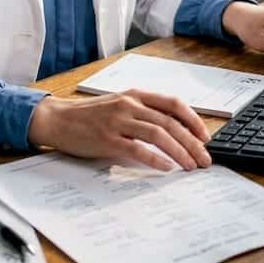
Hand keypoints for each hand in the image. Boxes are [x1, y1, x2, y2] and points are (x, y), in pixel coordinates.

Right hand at [27, 89, 211, 170]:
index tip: (205, 136)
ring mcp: (118, 121)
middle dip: (192, 142)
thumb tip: (172, 131)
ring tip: (190, 165)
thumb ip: (142, 113)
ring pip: (158, 134)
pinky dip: (155, 159)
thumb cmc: (89, 116)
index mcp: (135, 95)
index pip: (173, 104)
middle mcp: (129, 105)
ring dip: (179, 152)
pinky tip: (166, 168)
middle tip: (204, 158)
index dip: (193, 120)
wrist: (58, 119)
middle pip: (170, 122)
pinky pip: (137, 149)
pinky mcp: (108, 139)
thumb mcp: (119, 105)